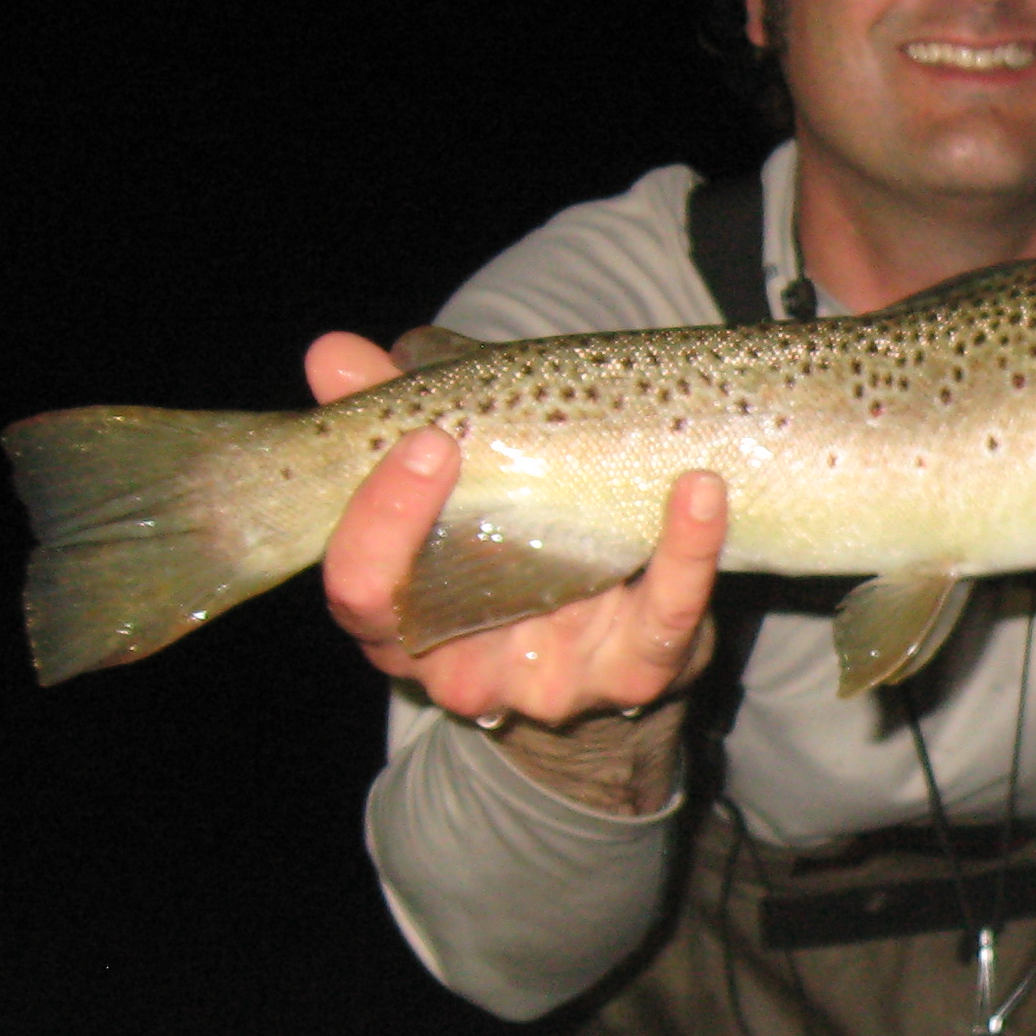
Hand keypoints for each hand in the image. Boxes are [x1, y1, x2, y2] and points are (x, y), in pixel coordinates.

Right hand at [306, 332, 725, 728]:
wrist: (610, 642)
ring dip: (607, 542)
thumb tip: (333, 354)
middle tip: (458, 438)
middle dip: (432, 530)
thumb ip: (399, 422)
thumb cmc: (514, 548)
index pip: (359, 586)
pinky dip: (686, 555)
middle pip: (421, 625)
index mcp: (401, 614)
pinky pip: (661, 622)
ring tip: (650, 464)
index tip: (425, 436)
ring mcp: (545, 682)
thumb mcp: (463, 485)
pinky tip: (701, 492)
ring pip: (557, 629)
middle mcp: (458, 663)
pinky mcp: (631, 676)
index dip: (377, 519)